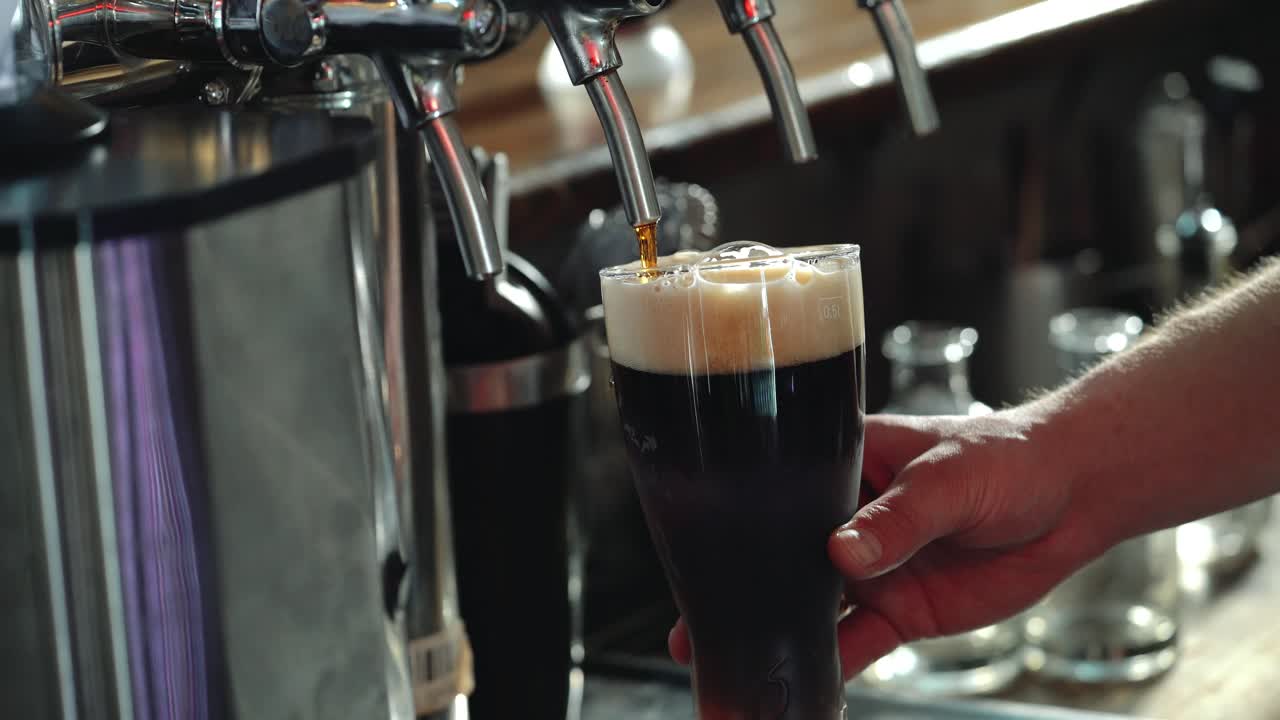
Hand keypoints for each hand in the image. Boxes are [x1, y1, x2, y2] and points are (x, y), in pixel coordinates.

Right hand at [668, 407, 1108, 677]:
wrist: (1073, 497)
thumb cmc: (1008, 458)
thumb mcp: (951, 478)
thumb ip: (899, 517)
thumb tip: (842, 554)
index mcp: (845, 463)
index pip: (776, 493)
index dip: (735, 523)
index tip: (696, 553)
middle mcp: (845, 517)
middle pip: (780, 558)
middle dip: (738, 592)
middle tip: (690, 630)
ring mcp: (871, 567)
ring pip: (809, 608)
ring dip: (774, 637)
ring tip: (729, 668)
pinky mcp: (901, 610)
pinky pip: (857, 644)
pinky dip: (831, 668)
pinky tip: (801, 691)